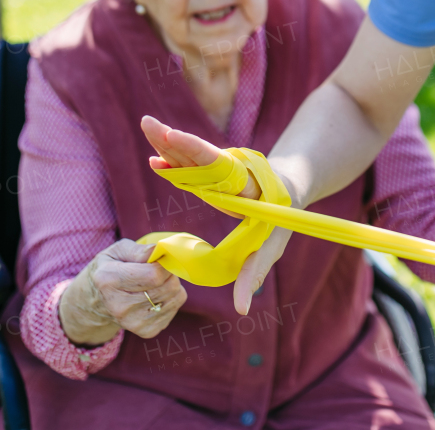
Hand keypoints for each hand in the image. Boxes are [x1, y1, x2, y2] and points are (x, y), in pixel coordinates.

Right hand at [58, 240, 186, 345]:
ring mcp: (133, 322)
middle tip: (159, 269)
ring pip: (176, 296)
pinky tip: (155, 296)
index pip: (154, 275)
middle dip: (170, 273)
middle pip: (168, 286)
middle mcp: (120, 306)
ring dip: (172, 285)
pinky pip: (175, 308)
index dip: (164, 263)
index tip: (161, 258)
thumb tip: (158, 252)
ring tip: (155, 283)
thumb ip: (138, 250)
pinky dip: (171, 298)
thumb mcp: (117, 251)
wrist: (97, 302)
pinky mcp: (146, 331)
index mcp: (109, 281)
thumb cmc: (111, 269)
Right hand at [141, 114, 291, 316]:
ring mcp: (218, 168)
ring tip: (146, 125)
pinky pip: (188, 165)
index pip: (219, 166)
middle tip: (151, 124)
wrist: (288, 191)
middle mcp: (230, 171)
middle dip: (176, 140)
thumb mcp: (271, 246)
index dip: (197, 154)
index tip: (177, 138)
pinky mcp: (210, 172)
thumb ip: (253, 273)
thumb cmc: (280, 221)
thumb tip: (241, 309)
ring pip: (190, 154)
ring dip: (168, 142)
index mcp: (245, 183)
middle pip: (200, 153)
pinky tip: (155, 159)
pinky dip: (172, 161)